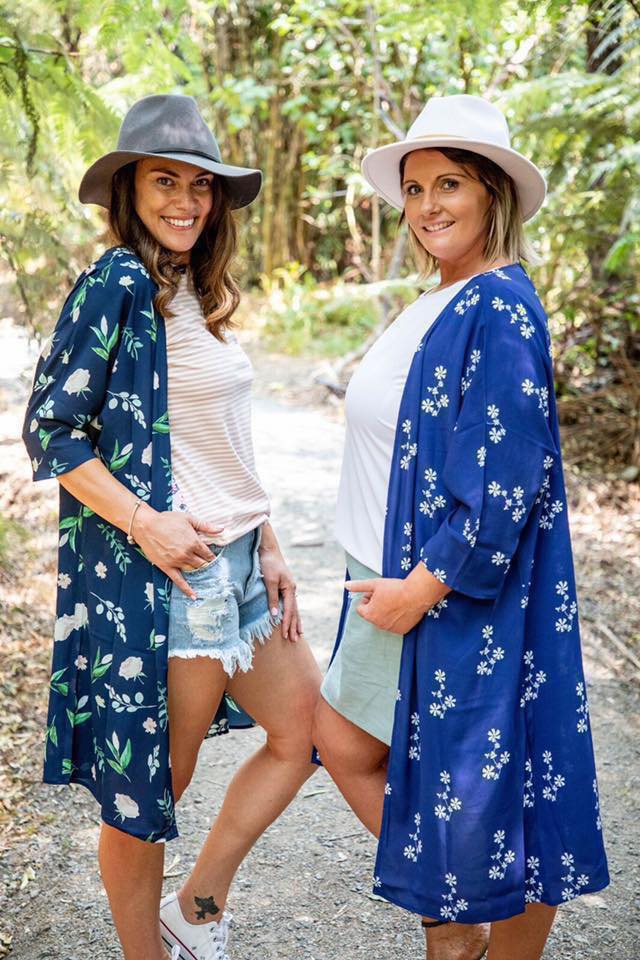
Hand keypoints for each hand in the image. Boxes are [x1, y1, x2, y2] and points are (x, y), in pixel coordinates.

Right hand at [134, 506, 223, 598]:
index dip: (212, 556)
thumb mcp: (188, 519)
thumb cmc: (166, 520)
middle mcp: (187, 554)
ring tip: (204, 575)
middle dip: (207, 564)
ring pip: (193, 571)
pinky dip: (187, 589)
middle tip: (209, 566)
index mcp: (194, 542)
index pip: (208, 554)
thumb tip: (222, 529)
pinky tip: (193, 596)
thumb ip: (206, 526)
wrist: (146, 525)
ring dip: (199, 573)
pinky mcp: (167, 567)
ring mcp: (177, 562)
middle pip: (202, 564)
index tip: (213, 557)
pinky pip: (179, 581)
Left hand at [259, 527, 301, 641]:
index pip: (289, 611)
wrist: (268, 550)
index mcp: (289, 589)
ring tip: (299, 633)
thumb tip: (274, 615)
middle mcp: (292, 589)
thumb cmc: (268, 564)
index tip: (286, 635)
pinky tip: (293, 618)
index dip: (288, 623)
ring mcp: (290, 588)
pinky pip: (290, 603)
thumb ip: (272, 598)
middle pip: (294, 611)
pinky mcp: (285, 587)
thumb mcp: (269, 581)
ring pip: (294, 608)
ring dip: (296, 621)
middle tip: (295, 640)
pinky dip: (292, 613)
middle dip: (294, 626)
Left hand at [345, 564, 450, 635]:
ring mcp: (391, 629)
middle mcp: (378, 625)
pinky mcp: (402, 631)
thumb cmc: (395, 588)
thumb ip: (359, 586)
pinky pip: (394, 625)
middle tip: (386, 595)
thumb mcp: (374, 584)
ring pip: (383, 620)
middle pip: (371, 615)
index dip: (367, 599)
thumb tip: (345, 585)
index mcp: (369, 615)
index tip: (376, 593)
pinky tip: (402, 609)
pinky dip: (396, 618)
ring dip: (385, 612)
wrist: (417, 594)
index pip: (361, 608)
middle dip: (375, 606)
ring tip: (395, 601)